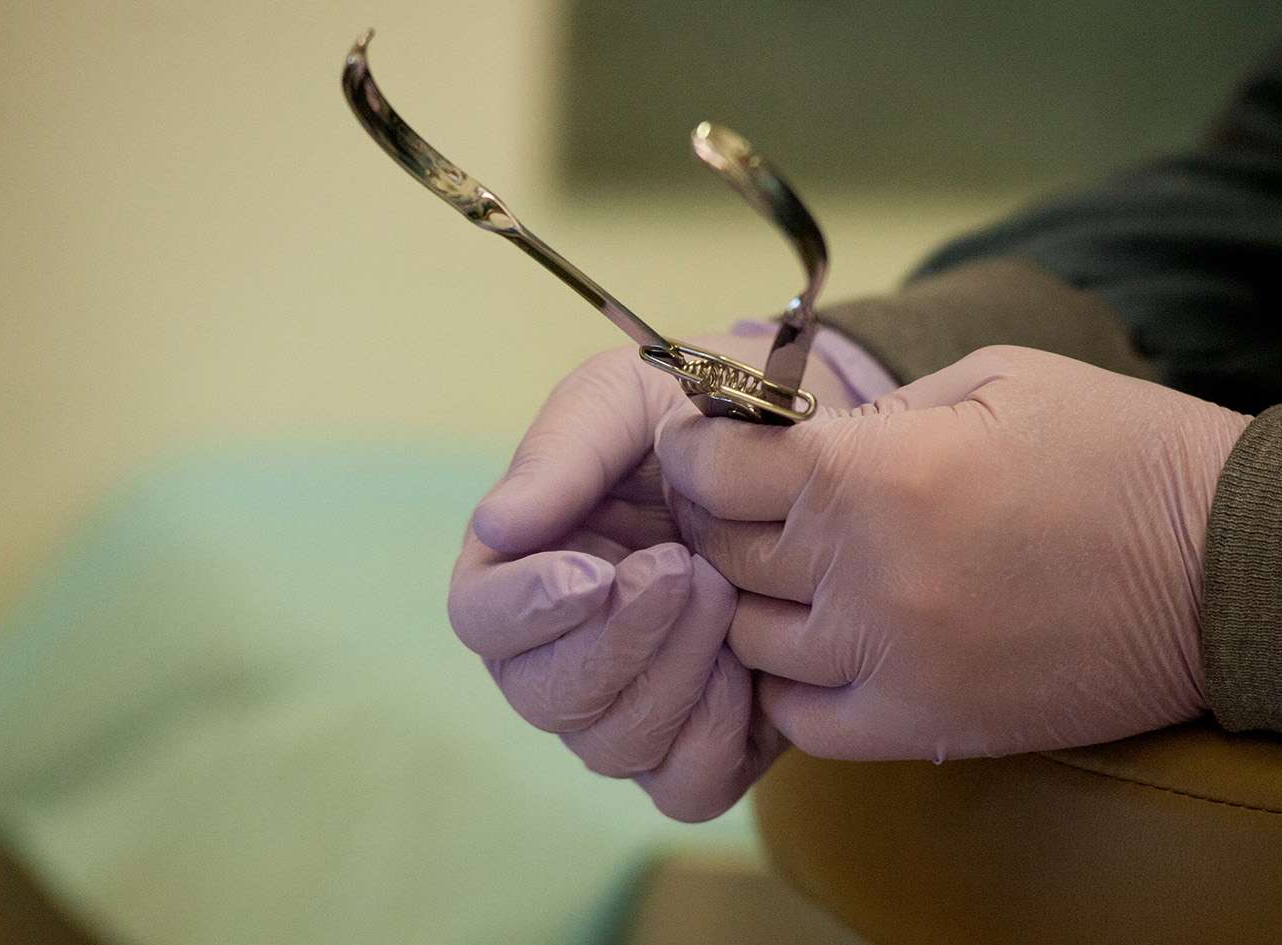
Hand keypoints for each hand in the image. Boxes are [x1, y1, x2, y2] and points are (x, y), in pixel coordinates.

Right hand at [448, 330, 857, 819]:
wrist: (800, 452)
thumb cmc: (693, 419)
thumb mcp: (627, 401)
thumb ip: (562, 454)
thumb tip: (494, 528)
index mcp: (523, 569)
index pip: (481, 619)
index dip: (526, 608)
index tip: (593, 574)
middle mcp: (562, 650)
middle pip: (542, 696)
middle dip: (616, 640)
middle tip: (684, 568)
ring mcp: (629, 705)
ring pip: (613, 747)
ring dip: (672, 674)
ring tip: (724, 588)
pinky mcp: (703, 741)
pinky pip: (688, 783)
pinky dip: (717, 731)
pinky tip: (750, 658)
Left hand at [655, 345, 1248, 760]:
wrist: (1231, 567)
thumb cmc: (1121, 451)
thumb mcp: (995, 378)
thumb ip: (881, 410)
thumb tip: (805, 439)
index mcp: (876, 474)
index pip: (715, 469)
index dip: (696, 448)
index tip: (703, 442)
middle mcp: (865, 576)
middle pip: (724, 554)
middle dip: (725, 517)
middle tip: (751, 498)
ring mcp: (893, 662)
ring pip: (751, 640)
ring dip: (757, 600)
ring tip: (797, 571)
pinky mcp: (929, 725)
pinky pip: (803, 722)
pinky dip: (796, 683)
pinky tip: (826, 645)